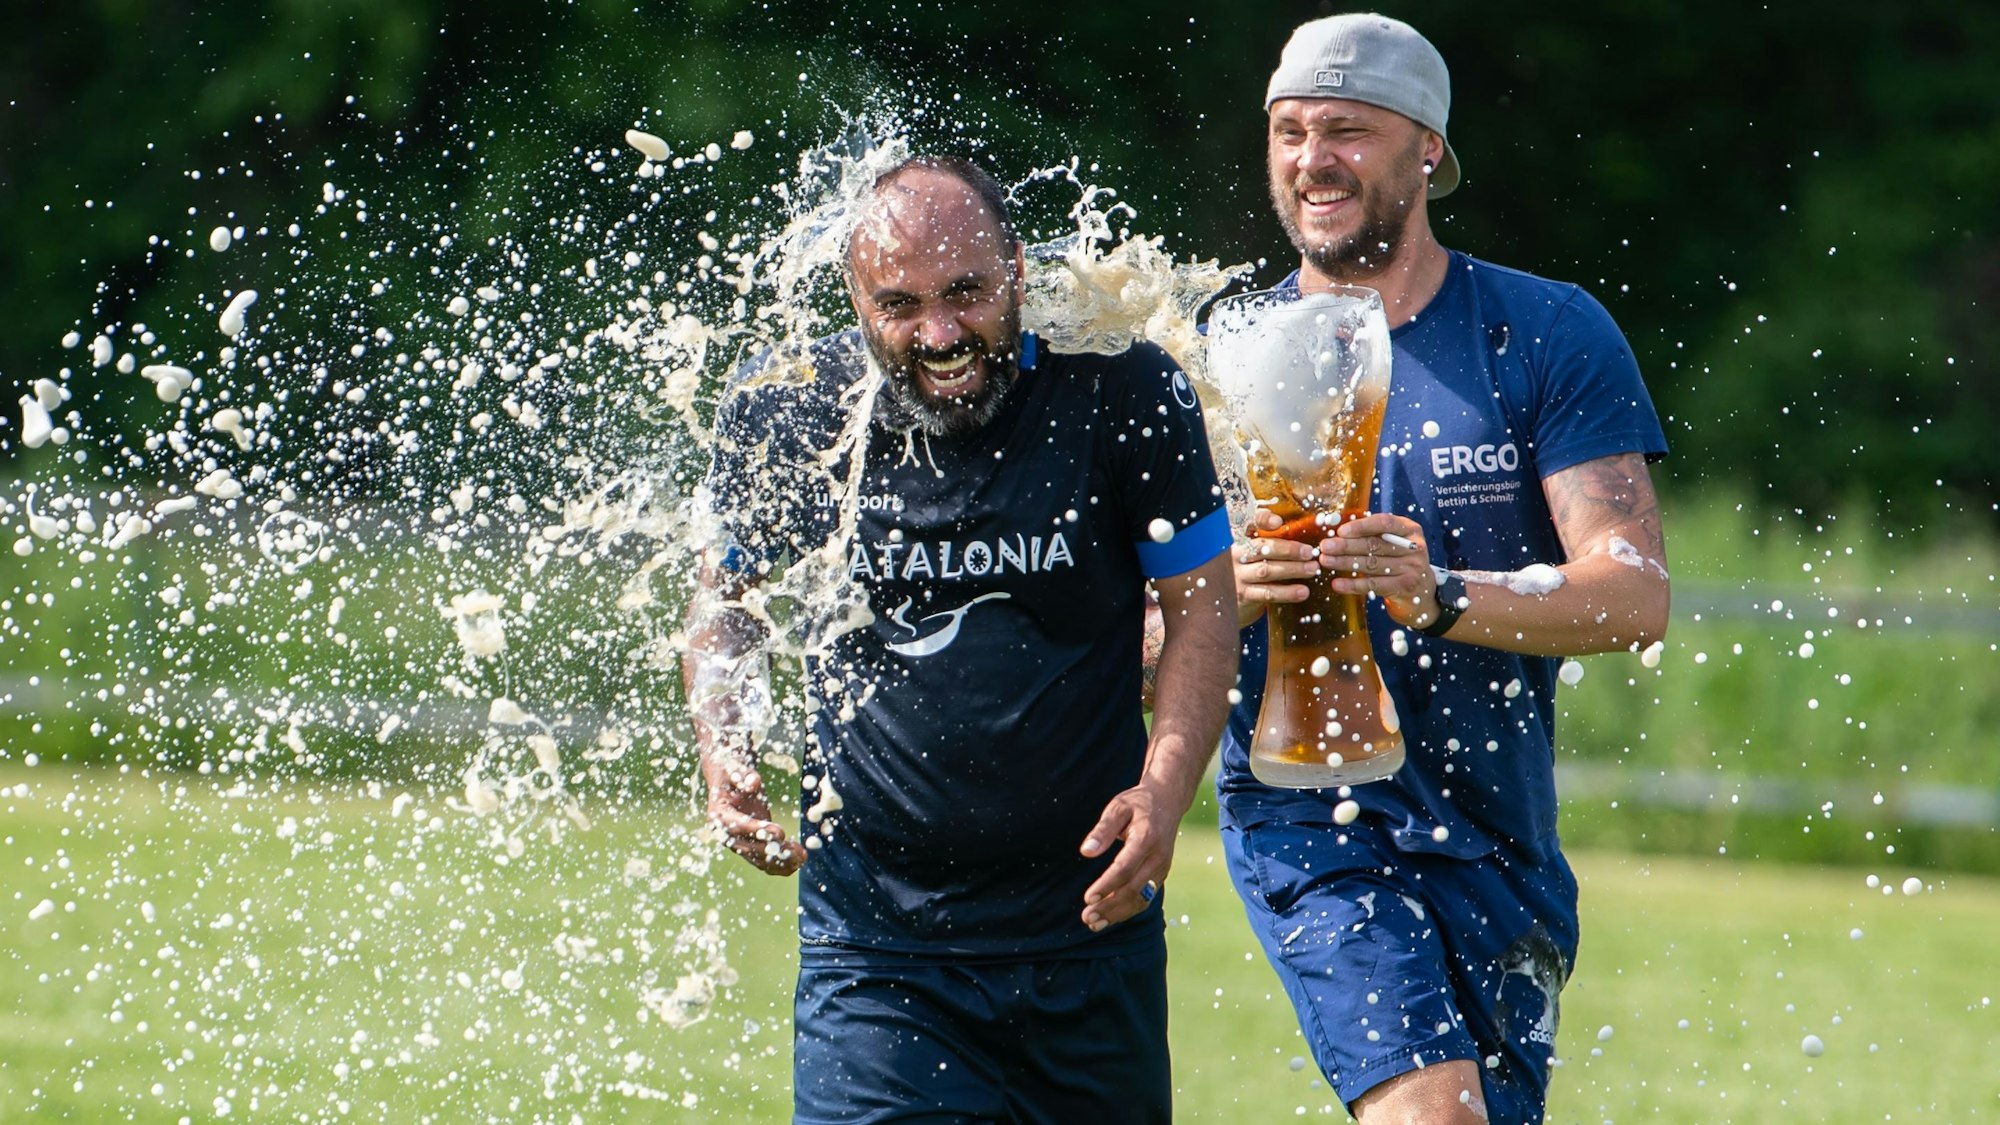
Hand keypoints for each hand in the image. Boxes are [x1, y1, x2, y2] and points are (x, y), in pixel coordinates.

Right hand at [701, 751, 806, 875]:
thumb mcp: (736, 769)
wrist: (729, 781)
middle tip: (796, 850)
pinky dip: (780, 865)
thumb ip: (744, 776)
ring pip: (758, 859)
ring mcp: (737, 844)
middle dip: (774, 851)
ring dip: (781, 861)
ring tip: (802, 857)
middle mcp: (726, 835)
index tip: (780, 832)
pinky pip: (764, 861)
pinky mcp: (749, 847)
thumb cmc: (733, 773)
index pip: (738, 826)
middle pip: (749, 848)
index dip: (758, 830)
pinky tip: (797, 863)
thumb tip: (754, 782)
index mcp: (719, 815)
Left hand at [1078, 782, 1180, 931]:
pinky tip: (1109, 917)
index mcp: (1146, 838)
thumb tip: (1086, 852)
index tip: (1088, 898)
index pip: (1125, 868)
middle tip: (1087, 916)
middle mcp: (1158, 857)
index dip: (1106, 885)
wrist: (1168, 802)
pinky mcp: (1161, 875)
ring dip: (1118, 914)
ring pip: (1141, 898)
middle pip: (1134, 889)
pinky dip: (1128, 911)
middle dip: (1109, 906)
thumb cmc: (1138, 804)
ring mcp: (1162, 868)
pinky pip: (1146, 898)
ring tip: (1093, 923)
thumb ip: (1102, 830)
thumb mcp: (1117, 807)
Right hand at [1234, 509, 1321, 626]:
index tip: (1279, 523)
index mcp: (1236, 537)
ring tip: (1312, 569)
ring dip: (1292, 570)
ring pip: (1266, 571)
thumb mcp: (1247, 549)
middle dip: (1288, 550)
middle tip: (1309, 552)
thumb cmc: (1244, 568)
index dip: (1261, 520)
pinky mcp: (1242, 595)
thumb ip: (1265, 537)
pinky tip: (1302, 591)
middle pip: (1261, 548)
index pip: (1247, 523)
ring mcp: (1236, 575)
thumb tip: (1296, 529)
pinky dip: (1286, 593)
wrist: (1223, 598)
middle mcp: (1233, 555)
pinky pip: (1266, 593)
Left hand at [1318, 513, 1444, 629]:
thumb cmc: (1400, 562)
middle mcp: (1414, 547)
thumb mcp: (1393, 543)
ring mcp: (1412, 568)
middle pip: (1375, 545)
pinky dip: (1353, 584)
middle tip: (1325, 547)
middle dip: (1347, 545)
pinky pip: (1373, 585)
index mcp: (1409, 530)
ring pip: (1372, 564)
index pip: (1384, 523)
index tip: (1340, 531)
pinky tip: (1337, 583)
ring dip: (1345, 562)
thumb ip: (1373, 535)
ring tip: (1325, 561)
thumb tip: (1339, 532)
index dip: (1361, 526)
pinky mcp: (1405, 587)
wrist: (1422, 594)